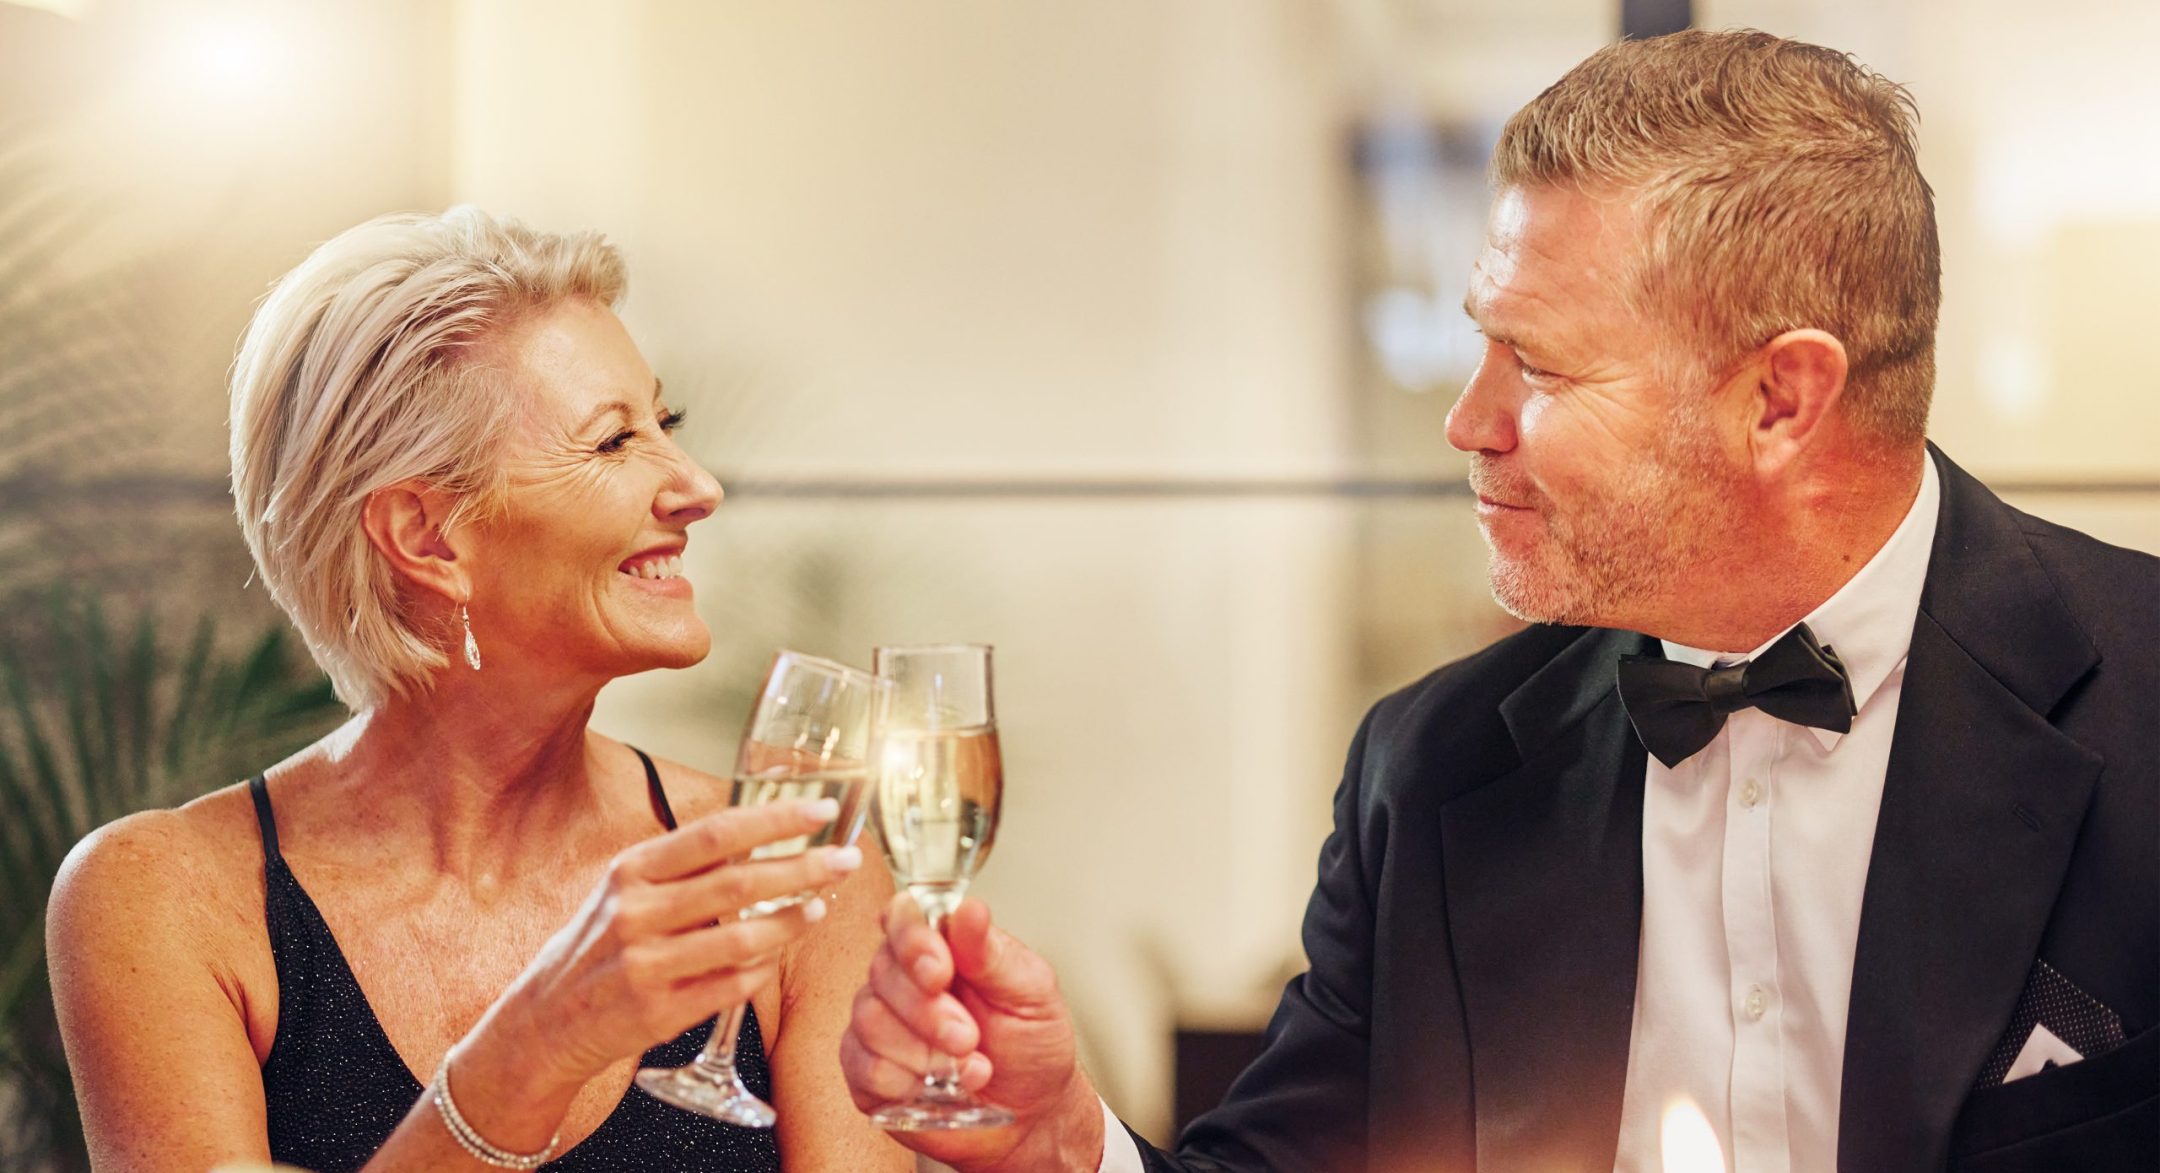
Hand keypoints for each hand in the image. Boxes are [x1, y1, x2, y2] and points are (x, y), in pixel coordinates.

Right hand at [464, 799, 863, 1109]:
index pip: (717, 833)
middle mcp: (636, 912)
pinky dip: (763, 968)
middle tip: (846, 860)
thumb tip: (763, 835)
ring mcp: (646, 964)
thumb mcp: (627, 890)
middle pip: (739, 882)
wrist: (545, 1020)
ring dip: (791, 922)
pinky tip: (776, 955)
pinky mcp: (659, 1011)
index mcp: (633, 869)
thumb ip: (685, 866)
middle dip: (803, 868)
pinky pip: (732, 985)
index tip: (823, 810)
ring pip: (743, 938)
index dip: (776, 819)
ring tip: (819, 909)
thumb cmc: (601, 944)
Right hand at [839, 896, 1105, 1171]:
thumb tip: (969, 909)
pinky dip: (906, 1082)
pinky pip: (865, 1067)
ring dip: (923, 1051)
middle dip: (929, 1011)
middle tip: (969, 1036)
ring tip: (968, 1064)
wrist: (1032, 1115)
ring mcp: (881, 1025)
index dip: (912, 940)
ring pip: (870, 1020)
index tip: (940, 970)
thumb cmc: (1033, 1046)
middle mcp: (904, 980)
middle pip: (882, 970)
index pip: (903, 917)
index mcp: (942, 946)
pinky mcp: (868, 1073)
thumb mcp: (1030, 993)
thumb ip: (992, 954)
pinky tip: (939, 1088)